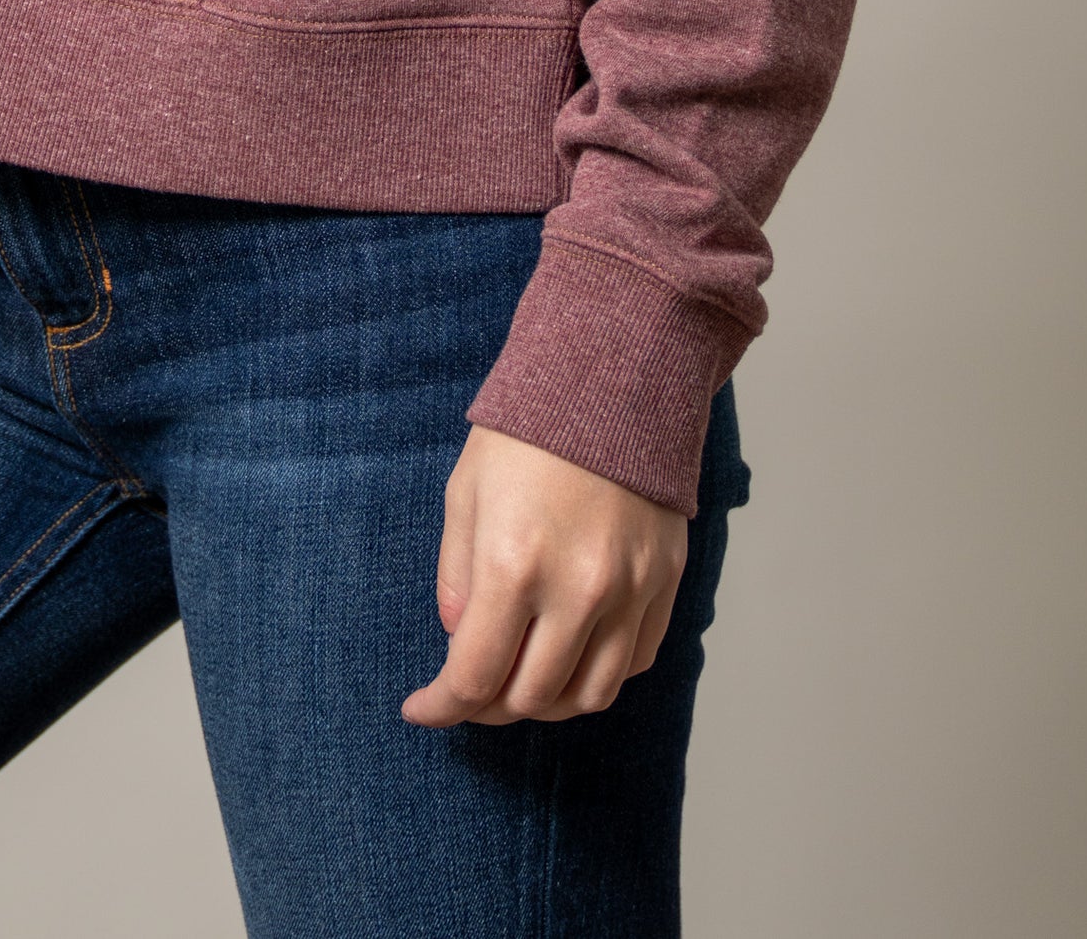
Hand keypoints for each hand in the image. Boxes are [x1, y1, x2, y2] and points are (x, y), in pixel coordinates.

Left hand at [401, 426, 686, 726]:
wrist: (612, 378)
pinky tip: (569, 656)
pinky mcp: (666, 583)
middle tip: (467, 690)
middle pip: (531, 698)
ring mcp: (630, 591)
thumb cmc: (527, 430)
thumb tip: (460, 640)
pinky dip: (597, 676)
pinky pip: (633, 663)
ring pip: (589, 695)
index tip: (421, 708)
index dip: (442, 705)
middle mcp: (578, 590)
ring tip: (518, 680)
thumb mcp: (465, 493)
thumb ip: (457, 576)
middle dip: (487, 705)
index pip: (474, 676)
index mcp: (514, 564)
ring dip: (546, 702)